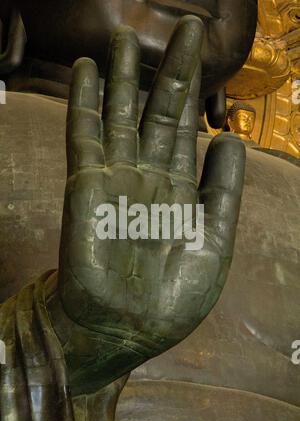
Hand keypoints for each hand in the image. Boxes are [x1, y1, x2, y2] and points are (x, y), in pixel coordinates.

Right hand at [57, 16, 245, 392]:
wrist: (128, 328)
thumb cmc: (173, 296)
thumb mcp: (214, 242)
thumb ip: (222, 191)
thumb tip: (229, 138)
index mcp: (179, 189)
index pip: (186, 128)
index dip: (194, 90)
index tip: (201, 52)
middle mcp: (148, 176)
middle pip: (157, 112)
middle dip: (168, 71)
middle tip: (182, 27)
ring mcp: (116, 178)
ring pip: (118, 116)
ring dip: (120, 77)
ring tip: (121, 38)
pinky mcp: (86, 186)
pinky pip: (85, 137)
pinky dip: (85, 104)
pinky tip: (87, 72)